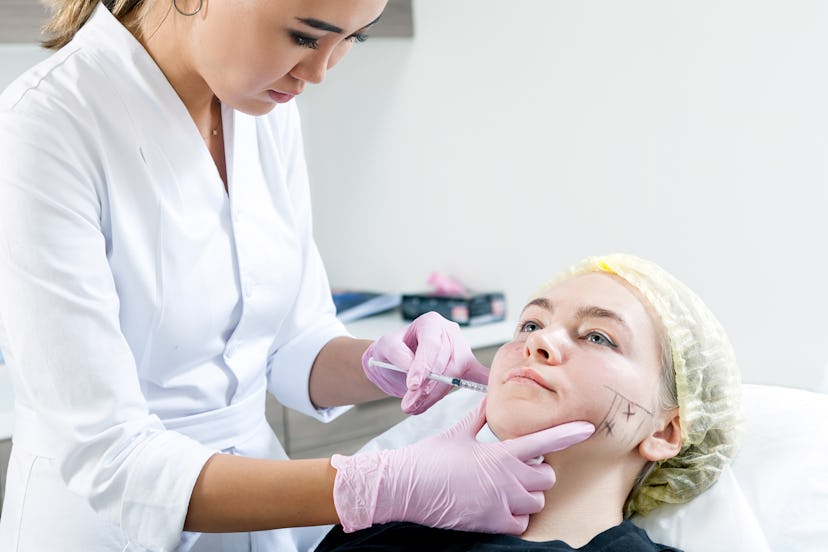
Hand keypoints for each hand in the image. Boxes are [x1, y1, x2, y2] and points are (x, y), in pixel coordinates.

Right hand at [331, 400, 594, 533]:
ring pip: (537, 501)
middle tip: (518, 468)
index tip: (588, 428)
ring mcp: (500, 503)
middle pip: (547, 476)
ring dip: (528, 496)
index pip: (545, 440)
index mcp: (500, 453)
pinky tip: (500, 507)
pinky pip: (521, 524)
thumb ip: (480, 416)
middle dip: (538, 472)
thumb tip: (490, 397)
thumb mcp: (457, 432)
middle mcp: (506, 479)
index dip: (569, 434)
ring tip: (507, 489)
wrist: (405, 487)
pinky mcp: (491, 523)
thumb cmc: (429, 458)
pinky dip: (516, 517)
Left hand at [362, 311, 488, 413]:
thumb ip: (396, 352)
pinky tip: (486, 403)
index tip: (412, 384)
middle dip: (427, 387)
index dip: (423, 365)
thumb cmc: (393, 351)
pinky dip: (482, 386)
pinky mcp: (468, 367)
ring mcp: (462, 350)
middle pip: (445, 362)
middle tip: (409, 404)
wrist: (397, 362)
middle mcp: (450, 333)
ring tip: (414, 407)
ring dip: (435, 395)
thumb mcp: (385, 347)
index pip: (431, 344)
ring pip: (455, 375)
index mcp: (431, 322)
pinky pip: (479, 376)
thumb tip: (411, 366)